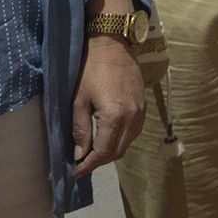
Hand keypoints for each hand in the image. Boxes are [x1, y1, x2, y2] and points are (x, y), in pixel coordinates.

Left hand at [70, 35, 145, 179]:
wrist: (113, 45)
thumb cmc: (90, 71)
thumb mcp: (78, 101)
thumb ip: (80, 130)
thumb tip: (78, 155)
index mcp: (114, 117)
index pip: (102, 152)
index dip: (87, 166)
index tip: (74, 173)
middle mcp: (132, 118)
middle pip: (117, 152)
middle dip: (98, 161)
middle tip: (80, 163)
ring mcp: (141, 112)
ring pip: (127, 143)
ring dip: (110, 152)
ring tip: (92, 152)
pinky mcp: (144, 105)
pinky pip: (134, 132)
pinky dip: (121, 140)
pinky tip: (108, 137)